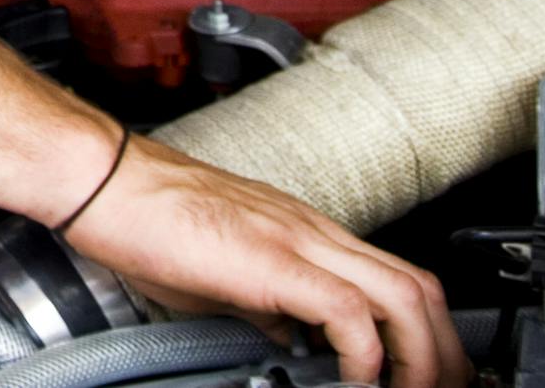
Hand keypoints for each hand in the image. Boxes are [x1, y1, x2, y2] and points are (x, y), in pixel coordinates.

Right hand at [65, 137, 464, 387]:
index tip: (421, 377)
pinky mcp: (272, 258)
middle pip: (419, 288)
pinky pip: (349, 309)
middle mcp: (311, 230)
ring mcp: (296, 239)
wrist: (101, 177)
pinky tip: (356, 380)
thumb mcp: (214, 270)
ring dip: (422, 357)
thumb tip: (286, 333)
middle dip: (443, 352)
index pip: (395, 279)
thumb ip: (261, 300)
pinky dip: (367, 353)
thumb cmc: (141, 214)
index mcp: (301, 231)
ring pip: (403, 295)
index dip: (423, 335)